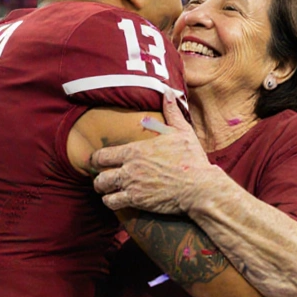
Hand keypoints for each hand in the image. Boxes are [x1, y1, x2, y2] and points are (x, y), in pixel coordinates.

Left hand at [92, 93, 216, 214]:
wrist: (199, 187)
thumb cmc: (191, 159)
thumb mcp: (182, 132)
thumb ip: (171, 113)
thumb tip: (168, 93)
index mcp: (136, 150)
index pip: (102, 154)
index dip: (96, 158)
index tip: (98, 160)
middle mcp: (129, 168)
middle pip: (99, 174)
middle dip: (98, 176)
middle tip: (103, 177)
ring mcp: (132, 186)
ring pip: (103, 189)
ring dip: (103, 190)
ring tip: (108, 190)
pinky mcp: (138, 201)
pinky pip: (113, 203)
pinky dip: (112, 202)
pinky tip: (117, 200)